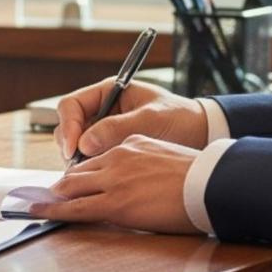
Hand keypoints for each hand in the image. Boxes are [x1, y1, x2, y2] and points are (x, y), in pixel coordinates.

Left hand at [34, 135, 200, 233]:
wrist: (209, 184)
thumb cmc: (199, 176)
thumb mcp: (166, 157)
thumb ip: (145, 163)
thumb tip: (138, 180)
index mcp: (131, 143)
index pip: (96, 157)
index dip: (80, 172)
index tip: (71, 181)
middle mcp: (118, 156)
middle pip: (78, 170)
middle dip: (60, 184)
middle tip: (45, 194)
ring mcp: (114, 179)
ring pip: (72, 187)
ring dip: (53, 196)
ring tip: (35, 204)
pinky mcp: (115, 202)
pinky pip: (77, 208)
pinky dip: (55, 210)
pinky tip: (41, 211)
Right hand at [55, 78, 208, 160]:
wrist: (202, 134)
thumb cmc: (179, 118)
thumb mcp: (150, 120)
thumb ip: (117, 128)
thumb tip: (84, 144)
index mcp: (108, 93)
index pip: (71, 105)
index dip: (68, 126)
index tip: (74, 149)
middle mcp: (102, 110)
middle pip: (69, 126)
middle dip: (70, 146)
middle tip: (78, 167)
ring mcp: (105, 130)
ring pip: (77, 145)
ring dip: (79, 160)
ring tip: (92, 174)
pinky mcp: (112, 149)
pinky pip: (92, 158)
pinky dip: (91, 168)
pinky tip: (101, 178)